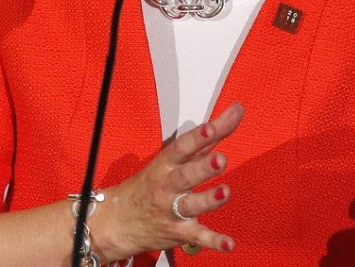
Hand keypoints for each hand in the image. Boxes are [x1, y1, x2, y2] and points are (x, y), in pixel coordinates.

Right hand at [94, 102, 243, 260]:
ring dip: (209, 200)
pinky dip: (214, 241)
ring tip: (225, 192)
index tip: (210, 127)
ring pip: (192, 205)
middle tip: (220, 159)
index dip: (197, 138)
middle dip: (203, 167)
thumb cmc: (151, 183)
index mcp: (166, 164)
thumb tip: (236, 110)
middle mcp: (168, 186)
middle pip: (186, 175)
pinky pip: (198, 237)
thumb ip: (208, 138)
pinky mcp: (179, 232)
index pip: (182, 148)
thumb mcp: (173, 158)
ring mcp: (172, 210)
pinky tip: (229, 243)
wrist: (118, 221)